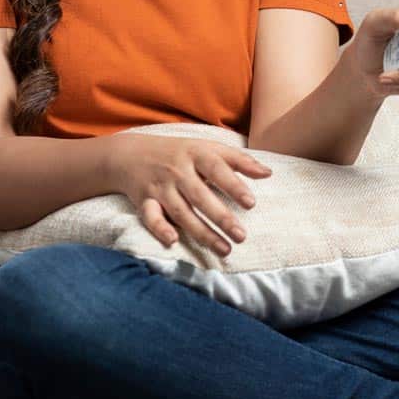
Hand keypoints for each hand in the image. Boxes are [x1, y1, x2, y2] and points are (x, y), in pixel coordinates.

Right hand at [106, 134, 271, 255]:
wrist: (130, 153)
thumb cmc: (180, 152)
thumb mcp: (207, 148)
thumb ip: (238, 160)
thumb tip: (268, 173)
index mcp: (195, 154)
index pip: (216, 169)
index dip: (233, 185)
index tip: (251, 204)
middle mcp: (177, 171)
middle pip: (200, 195)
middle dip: (221, 217)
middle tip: (241, 236)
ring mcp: (160, 187)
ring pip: (181, 212)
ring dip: (202, 232)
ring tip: (225, 250)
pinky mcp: (144, 202)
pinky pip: (150, 217)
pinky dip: (159, 228)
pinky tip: (173, 241)